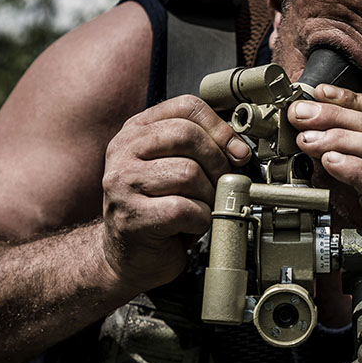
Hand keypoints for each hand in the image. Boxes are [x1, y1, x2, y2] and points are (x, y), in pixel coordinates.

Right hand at [101, 95, 251, 293]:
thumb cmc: (157, 209)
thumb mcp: (173, 166)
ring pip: (188, 173)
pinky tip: (190, 225)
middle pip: (187, 136)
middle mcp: (123, 151)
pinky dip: (200, 219)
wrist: (128, 255)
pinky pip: (184, 209)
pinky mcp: (132, 217)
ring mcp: (123, 184)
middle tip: (220, 184)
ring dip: (208, 195)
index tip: (236, 151)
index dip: (220, 128)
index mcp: (135, 131)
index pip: (185, 107)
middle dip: (217, 162)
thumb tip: (239, 149)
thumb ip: (198, 148)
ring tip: (201, 207)